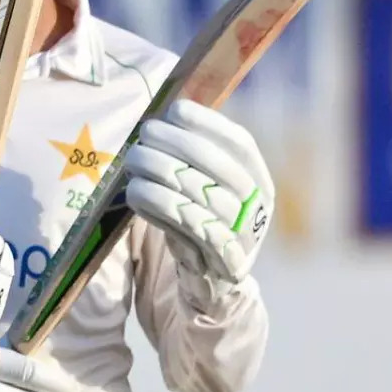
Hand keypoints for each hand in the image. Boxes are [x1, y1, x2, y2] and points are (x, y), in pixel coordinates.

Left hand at [125, 100, 273, 289]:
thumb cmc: (202, 224)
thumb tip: (162, 118)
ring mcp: (242, 234)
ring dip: (162, 174)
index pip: (241, 144)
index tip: (176, 109)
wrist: (214, 282)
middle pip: (220, 167)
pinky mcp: (220, 260)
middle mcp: (258, 205)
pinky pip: (190, 229)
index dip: (210, 124)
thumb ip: (193, 161)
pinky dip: (161, 208)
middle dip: (177, 145)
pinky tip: (138, 193)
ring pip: (202, 196)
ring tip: (133, 161)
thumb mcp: (206, 189)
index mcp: (259, 180)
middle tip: (144, 135)